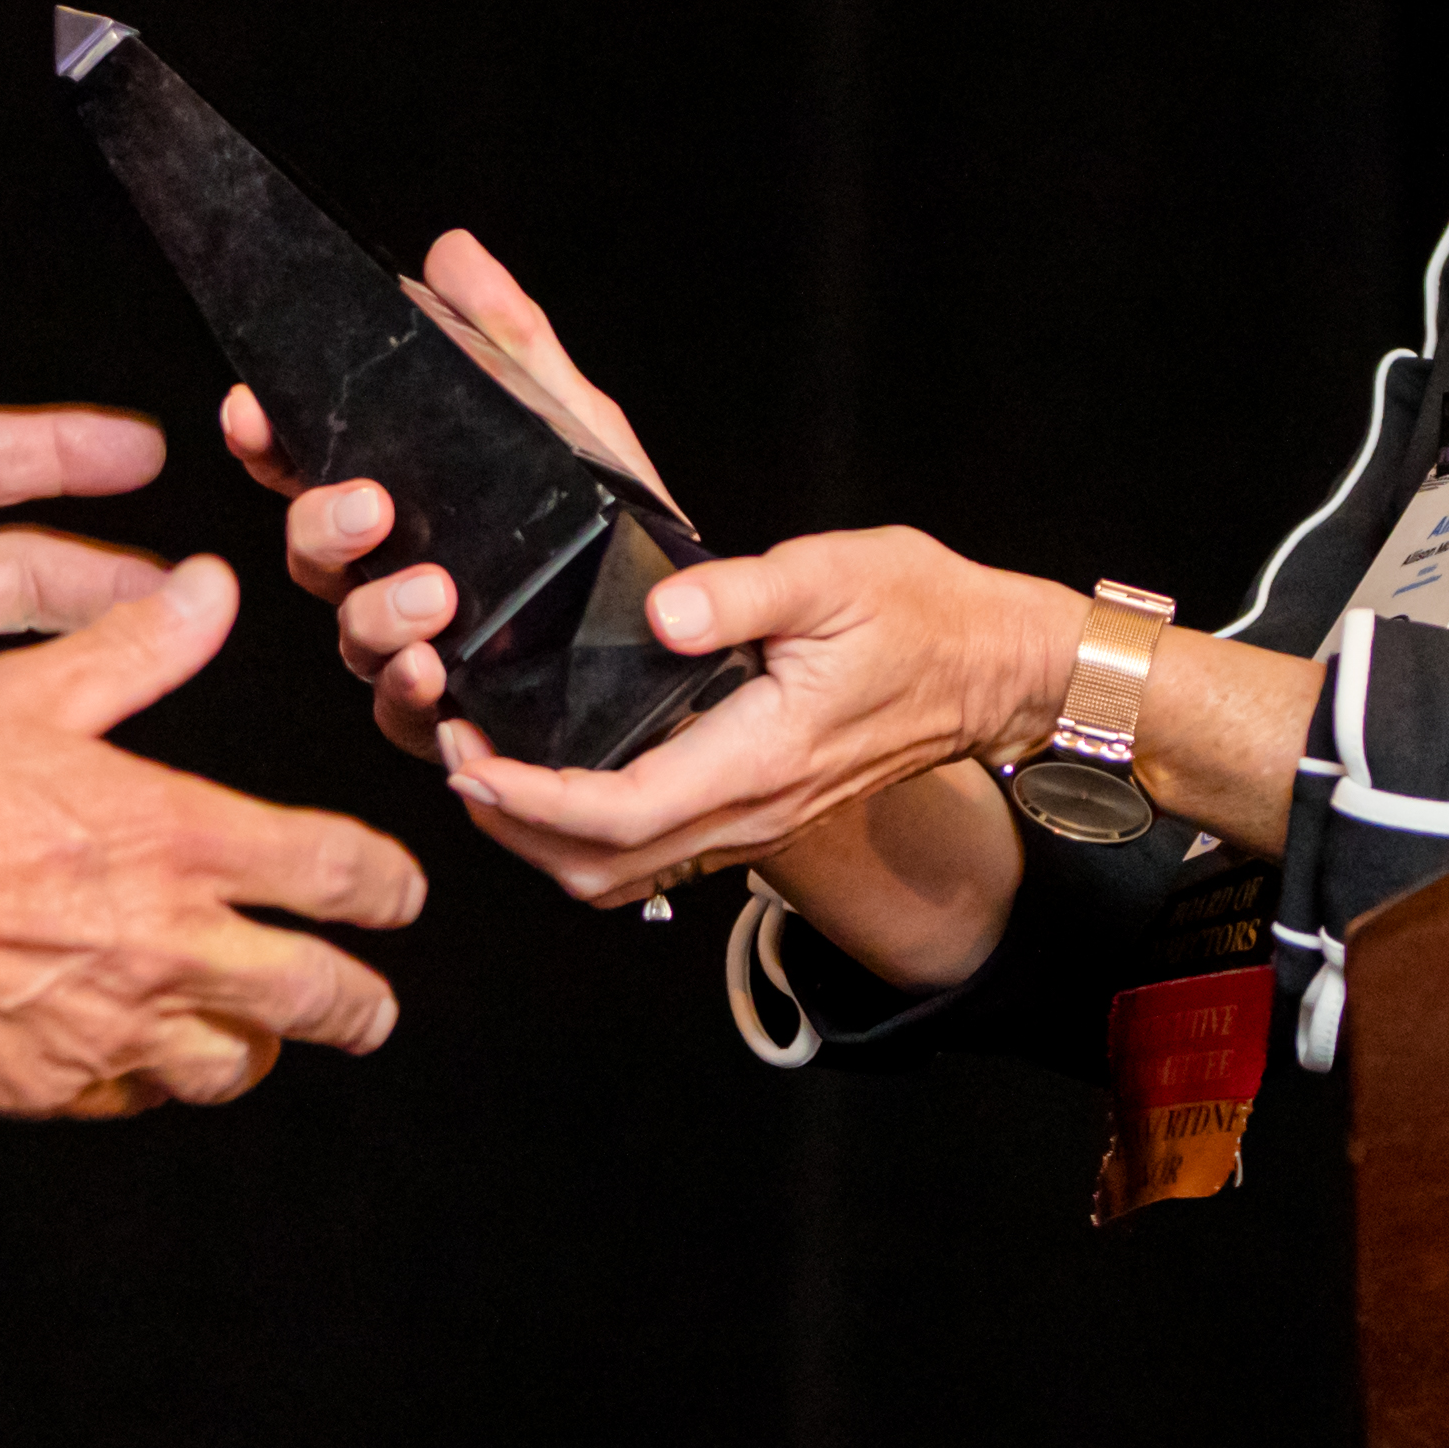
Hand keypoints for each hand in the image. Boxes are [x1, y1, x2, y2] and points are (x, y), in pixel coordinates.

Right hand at [0, 559, 431, 1114]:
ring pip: (236, 1066)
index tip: (400, 896)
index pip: (337, 874)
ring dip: (257, 1050)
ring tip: (257, 1042)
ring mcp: (116, 1028)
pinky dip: (153, 1081)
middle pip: (320, 997)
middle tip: (370, 1008)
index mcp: (181, 839)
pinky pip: (139, 1098)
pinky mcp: (56, 1087)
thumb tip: (210, 585)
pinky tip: (140, 1059)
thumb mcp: (28, 697)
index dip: (388, 888)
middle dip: (361, 1006)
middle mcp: (170, 944)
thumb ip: (133, 649)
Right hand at [216, 231, 668, 758]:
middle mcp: (387, 579)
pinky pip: (406, 717)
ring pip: (352, 640)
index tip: (250, 407)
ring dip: (377, 616)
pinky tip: (436, 677)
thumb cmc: (612, 529)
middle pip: (310, 555)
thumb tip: (453, 254)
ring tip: (433, 595)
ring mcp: (413, 651)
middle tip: (370, 506)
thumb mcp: (571, 423)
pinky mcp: (456, 718)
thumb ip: (512, 343)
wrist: (689, 635)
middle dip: (322, 526)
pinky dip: (413, 697)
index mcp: (399, 504)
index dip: (264, 439)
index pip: (302, 466)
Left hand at [429, 527, 1076, 905]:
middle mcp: (752, 809)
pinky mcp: (759, 810)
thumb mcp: (836, 574)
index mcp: (760, 758)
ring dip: (542, 841)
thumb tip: (662, 610)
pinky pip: (654, 854)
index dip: (529, 800)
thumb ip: (744, 592)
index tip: (466, 760)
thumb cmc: (925, 614)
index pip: (619, 811)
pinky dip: (587, 835)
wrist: (997, 669)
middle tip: (451, 755)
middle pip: (602, 866)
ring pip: (624, 873)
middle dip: (511, 827)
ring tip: (486, 771)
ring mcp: (757, 820)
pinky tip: (555, 777)